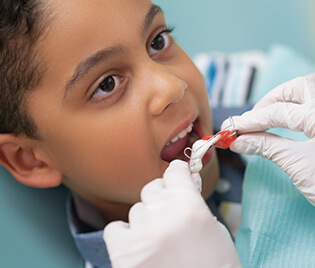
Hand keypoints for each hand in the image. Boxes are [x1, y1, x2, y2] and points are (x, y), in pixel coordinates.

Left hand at [103, 160, 240, 267]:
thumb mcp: (215, 230)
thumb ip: (195, 202)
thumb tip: (184, 180)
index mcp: (189, 207)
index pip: (175, 172)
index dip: (178, 174)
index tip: (178, 177)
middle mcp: (162, 216)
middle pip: (153, 188)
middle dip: (162, 198)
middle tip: (171, 215)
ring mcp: (141, 235)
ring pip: (137, 209)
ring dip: (147, 219)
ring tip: (160, 240)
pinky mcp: (123, 255)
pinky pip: (115, 228)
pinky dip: (126, 234)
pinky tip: (140, 245)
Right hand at [221, 74, 314, 205]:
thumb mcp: (298, 166)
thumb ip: (267, 147)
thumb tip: (239, 141)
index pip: (278, 112)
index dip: (251, 121)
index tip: (232, 128)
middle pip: (297, 88)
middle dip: (270, 100)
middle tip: (251, 119)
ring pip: (309, 89)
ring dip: (285, 98)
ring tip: (267, 116)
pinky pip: (314, 104)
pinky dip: (299, 106)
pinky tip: (288, 118)